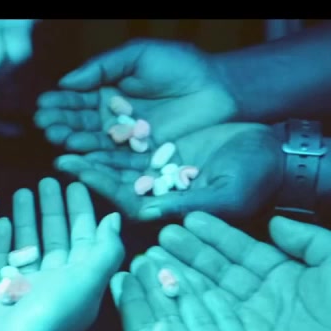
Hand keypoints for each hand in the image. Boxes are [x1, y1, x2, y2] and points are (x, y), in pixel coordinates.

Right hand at [0, 179, 123, 330]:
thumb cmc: (51, 315)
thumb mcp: (87, 281)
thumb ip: (104, 250)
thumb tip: (114, 219)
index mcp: (80, 280)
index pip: (84, 238)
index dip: (82, 212)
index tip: (75, 184)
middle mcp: (54, 282)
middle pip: (56, 238)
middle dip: (54, 210)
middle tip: (47, 180)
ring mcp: (23, 286)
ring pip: (28, 244)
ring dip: (28, 218)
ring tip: (22, 190)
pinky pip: (0, 256)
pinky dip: (1, 237)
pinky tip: (0, 216)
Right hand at [34, 40, 237, 152]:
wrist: (218, 87)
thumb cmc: (180, 65)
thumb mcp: (137, 56)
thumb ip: (103, 68)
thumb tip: (66, 81)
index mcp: (109, 91)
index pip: (79, 99)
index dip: (61, 103)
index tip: (43, 106)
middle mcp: (113, 117)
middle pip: (83, 123)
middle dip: (63, 123)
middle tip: (46, 125)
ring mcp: (128, 138)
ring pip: (96, 142)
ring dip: (76, 141)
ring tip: (59, 139)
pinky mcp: (144, 156)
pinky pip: (119, 159)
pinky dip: (100, 159)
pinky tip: (82, 156)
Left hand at [53, 123, 281, 221]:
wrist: (272, 152)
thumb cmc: (255, 179)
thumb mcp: (224, 195)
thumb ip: (187, 203)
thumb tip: (148, 214)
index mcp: (171, 210)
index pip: (126, 200)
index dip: (98, 183)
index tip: (73, 167)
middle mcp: (160, 194)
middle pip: (116, 181)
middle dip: (87, 166)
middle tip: (57, 149)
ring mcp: (161, 172)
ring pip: (120, 161)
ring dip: (94, 148)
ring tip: (65, 133)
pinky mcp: (165, 152)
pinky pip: (134, 143)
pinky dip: (113, 132)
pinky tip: (91, 117)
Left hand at [111, 253, 328, 330]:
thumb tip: (156, 325)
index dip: (132, 306)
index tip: (121, 275)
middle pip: (170, 323)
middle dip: (156, 291)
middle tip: (145, 255)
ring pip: (199, 320)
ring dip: (185, 290)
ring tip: (172, 259)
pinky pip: (233, 327)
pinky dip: (219, 304)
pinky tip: (208, 281)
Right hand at [152, 212, 330, 330]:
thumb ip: (305, 238)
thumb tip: (274, 222)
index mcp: (285, 273)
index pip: (242, 250)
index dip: (217, 235)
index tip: (190, 218)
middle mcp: (263, 297)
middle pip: (220, 271)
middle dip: (191, 253)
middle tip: (161, 236)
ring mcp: (254, 323)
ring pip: (212, 294)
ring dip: (184, 275)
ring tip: (155, 254)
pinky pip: (216, 321)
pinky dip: (193, 304)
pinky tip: (170, 286)